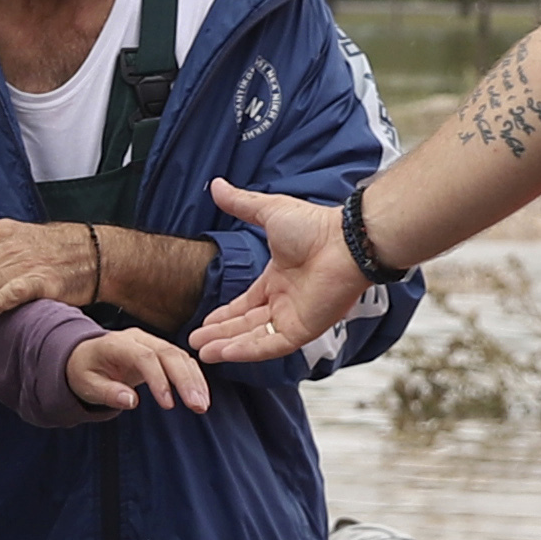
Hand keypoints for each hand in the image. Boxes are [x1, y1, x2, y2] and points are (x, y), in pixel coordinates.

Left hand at [67, 327, 210, 414]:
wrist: (86, 355)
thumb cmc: (85, 371)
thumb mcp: (86, 384)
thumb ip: (107, 392)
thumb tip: (131, 401)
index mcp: (117, 344)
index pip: (144, 357)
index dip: (159, 379)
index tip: (168, 405)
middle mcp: (138, 339)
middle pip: (168, 354)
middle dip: (185, 381)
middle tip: (197, 406)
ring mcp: (152, 342)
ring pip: (180, 356)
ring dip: (194, 380)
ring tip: (202, 406)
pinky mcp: (161, 351)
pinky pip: (182, 361)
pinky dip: (194, 378)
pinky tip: (201, 396)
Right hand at [182, 180, 370, 364]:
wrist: (345, 242)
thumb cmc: (316, 226)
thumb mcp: (269, 211)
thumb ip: (241, 204)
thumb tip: (217, 186)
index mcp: (279, 279)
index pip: (246, 304)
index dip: (224, 315)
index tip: (204, 322)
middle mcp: (285, 301)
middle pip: (245, 325)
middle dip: (219, 334)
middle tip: (195, 343)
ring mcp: (294, 316)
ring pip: (254, 338)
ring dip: (228, 345)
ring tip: (202, 353)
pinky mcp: (303, 329)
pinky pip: (270, 345)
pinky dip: (247, 351)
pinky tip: (224, 353)